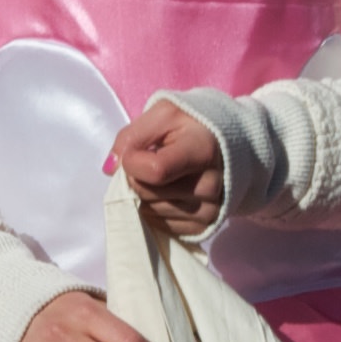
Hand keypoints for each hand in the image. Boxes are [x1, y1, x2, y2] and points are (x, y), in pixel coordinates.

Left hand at [112, 95, 226, 237]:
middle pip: (147, 193)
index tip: (134, 151)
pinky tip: (164, 193)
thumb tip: (111, 168)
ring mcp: (209, 210)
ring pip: (149, 212)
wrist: (229, 146)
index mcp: (203, 151)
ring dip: (142, 195)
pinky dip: (153, 211)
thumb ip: (132, 136)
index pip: (155, 171)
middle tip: (147, 162)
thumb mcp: (164, 113)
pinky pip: (160, 227)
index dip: (133, 162)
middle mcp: (211, 185)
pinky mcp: (203, 227)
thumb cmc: (193, 126)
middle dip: (135, 178)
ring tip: (159, 177)